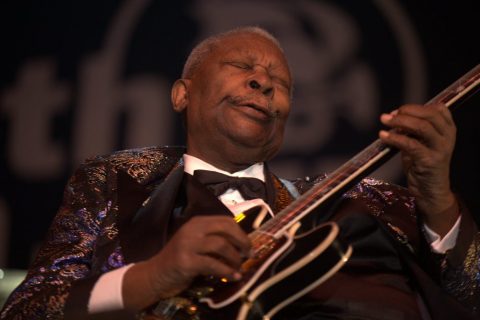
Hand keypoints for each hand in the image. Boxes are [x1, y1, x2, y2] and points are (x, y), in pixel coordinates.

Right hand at [123, 215, 250, 310]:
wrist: (155, 275)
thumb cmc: (180, 260)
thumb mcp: (197, 244)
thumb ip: (214, 239)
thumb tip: (242, 243)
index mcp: (197, 222)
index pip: (225, 220)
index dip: (240, 232)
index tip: (248, 245)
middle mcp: (192, 229)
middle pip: (225, 229)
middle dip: (242, 241)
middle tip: (249, 254)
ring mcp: (188, 244)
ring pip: (221, 245)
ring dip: (235, 258)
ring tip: (240, 267)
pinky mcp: (186, 261)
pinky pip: (213, 264)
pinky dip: (227, 271)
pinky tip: (234, 276)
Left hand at [379, 103, 458, 234]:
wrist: (430, 191)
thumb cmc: (422, 165)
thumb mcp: (420, 143)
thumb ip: (412, 130)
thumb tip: (393, 117)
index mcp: (448, 130)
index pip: (437, 109)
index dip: (416, 107)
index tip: (398, 111)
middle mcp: (448, 137)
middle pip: (429, 115)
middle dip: (407, 112)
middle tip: (388, 116)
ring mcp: (441, 149)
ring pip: (422, 127)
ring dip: (400, 122)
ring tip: (384, 121)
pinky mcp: (430, 161)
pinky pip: (411, 145)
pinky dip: (395, 138)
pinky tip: (383, 136)